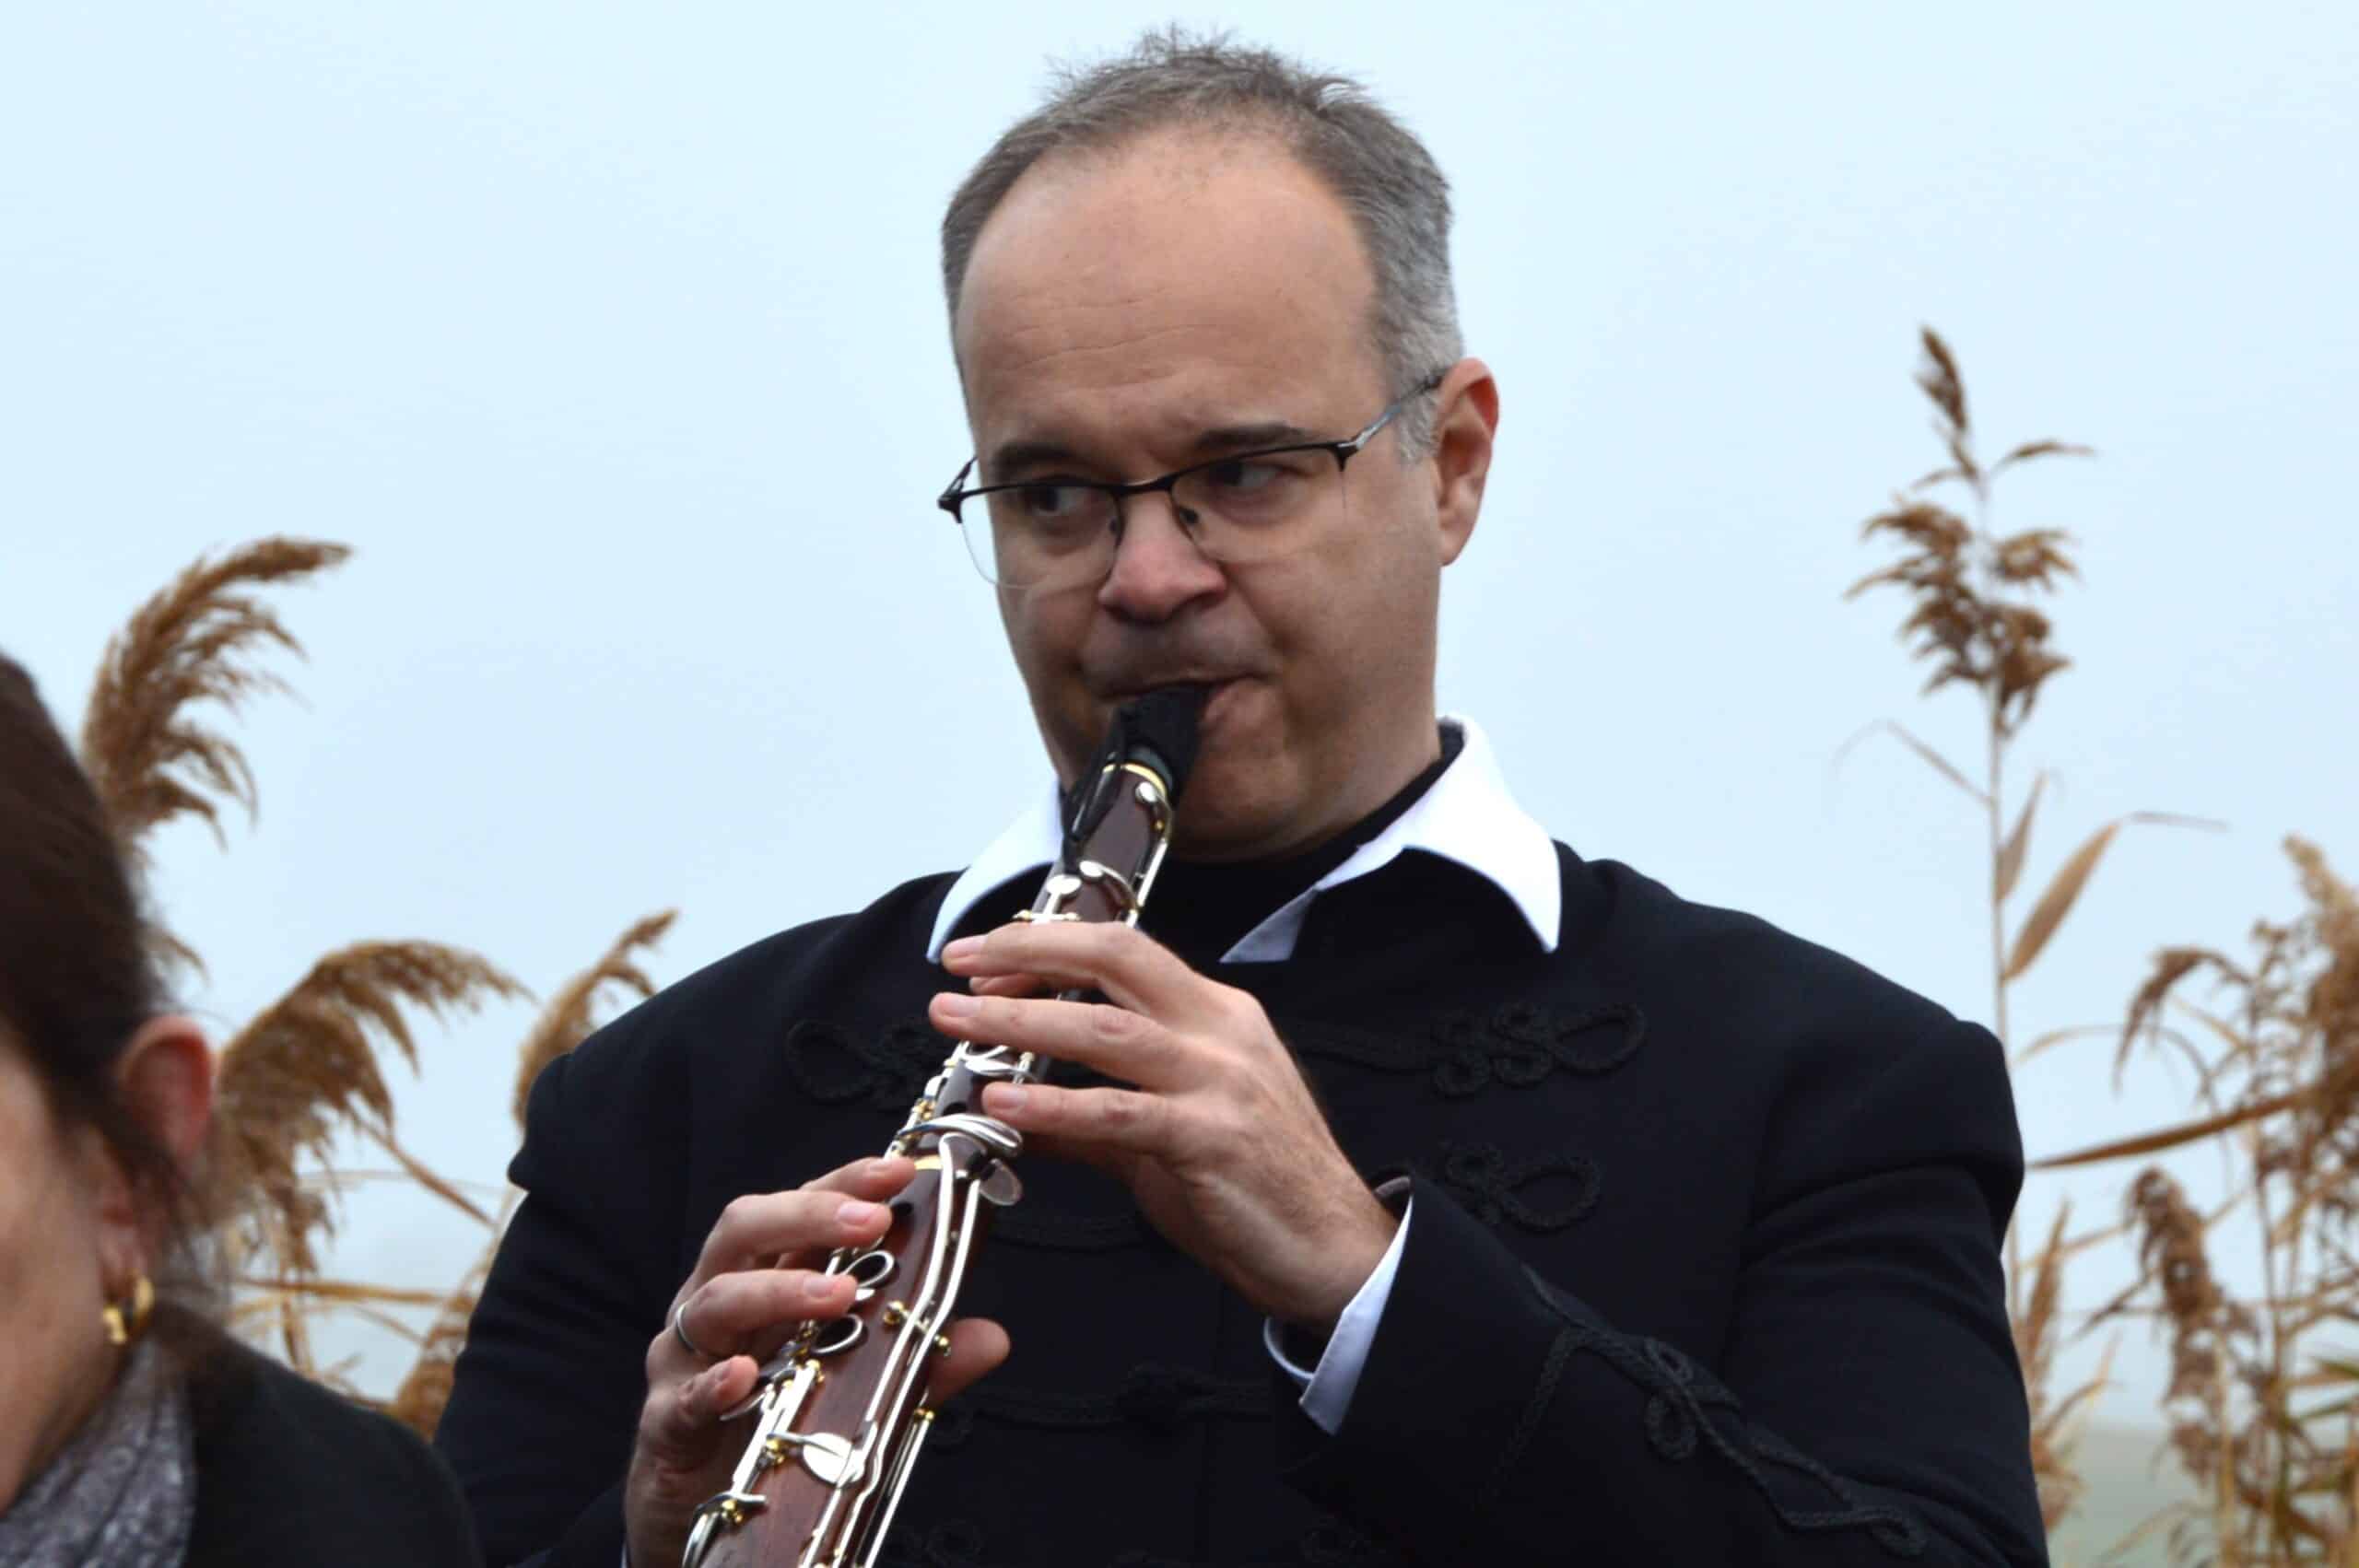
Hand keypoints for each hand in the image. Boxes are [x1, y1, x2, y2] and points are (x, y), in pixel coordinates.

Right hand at [624, 1156, 1008, 1567]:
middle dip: (810, 1215)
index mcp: (765, 1277)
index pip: (800, 1209)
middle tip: (872, 1221)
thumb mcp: (858, 1382)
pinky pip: (683, 1397)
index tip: (899, 1171)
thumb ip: (916, 1357)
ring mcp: (686, 1359)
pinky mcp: (665, 1423)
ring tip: (838, 1294)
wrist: (705, 1506)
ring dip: (778, 1291)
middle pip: (745, 1230)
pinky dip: (713, 1384)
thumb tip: (991, 1338)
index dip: (845, 1182)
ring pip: (716, 1302)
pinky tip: (744, 1379)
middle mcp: (719, 1302)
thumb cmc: (777, 1417)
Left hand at [933, 922, 1397, 1329]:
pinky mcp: (1214, 1139)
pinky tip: (1005, 1108)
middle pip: (1116, 958)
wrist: (1339, 1251)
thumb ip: (1091, 1119)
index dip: (1046, 945)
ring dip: (1021, 1023)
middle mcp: (1219, 1032)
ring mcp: (1220, 1082)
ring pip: (1107, 1030)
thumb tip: (1014, 1110)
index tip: (984, 958)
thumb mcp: (1165, 1139)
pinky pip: (1121, 1113)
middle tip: (958, 966)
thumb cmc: (1257, 1190)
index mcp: (1213, 1015)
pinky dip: (1056, 1107)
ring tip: (959, 1024)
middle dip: (1029, 952)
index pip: (1121, 951)